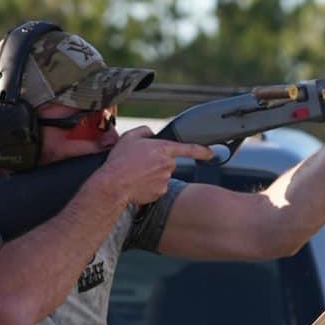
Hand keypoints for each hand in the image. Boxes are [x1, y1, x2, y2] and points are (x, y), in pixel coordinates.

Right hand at [94, 127, 213, 205]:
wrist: (113, 185)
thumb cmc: (119, 162)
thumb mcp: (129, 137)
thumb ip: (144, 131)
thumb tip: (151, 133)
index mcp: (163, 149)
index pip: (189, 149)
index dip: (202, 151)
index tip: (211, 154)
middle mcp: (167, 165)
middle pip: (168, 162)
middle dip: (158, 162)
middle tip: (140, 164)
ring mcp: (165, 180)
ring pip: (163, 175)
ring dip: (152, 174)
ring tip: (135, 174)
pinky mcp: (160, 192)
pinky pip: (158, 187)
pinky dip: (149, 186)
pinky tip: (138, 183)